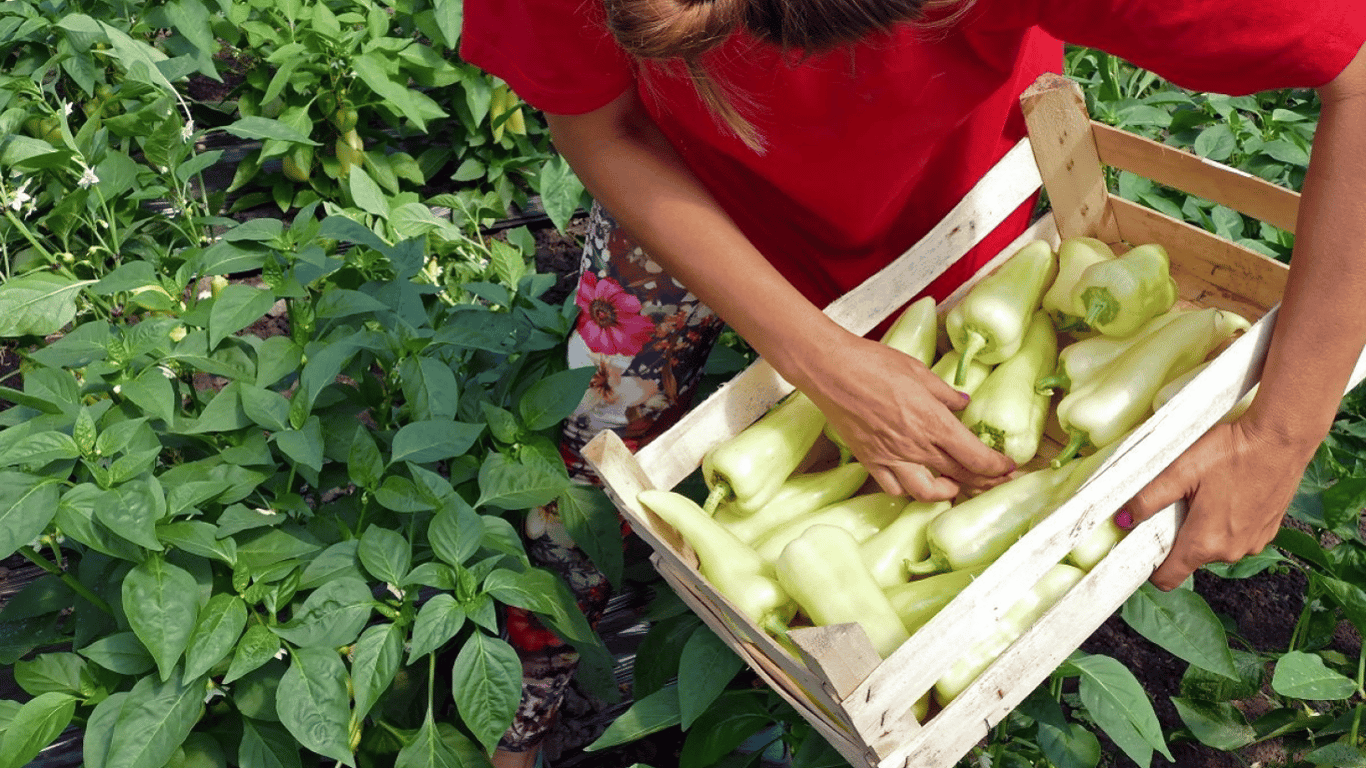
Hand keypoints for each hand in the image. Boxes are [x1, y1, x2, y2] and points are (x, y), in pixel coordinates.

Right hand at [798, 335, 1016, 500]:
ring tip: (956, 487)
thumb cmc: (874, 364)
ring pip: (928, 492)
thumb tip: (963, 403)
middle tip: (997, 482)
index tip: (1009, 467)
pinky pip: (893, 488)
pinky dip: (908, 491)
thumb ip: (945, 393)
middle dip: (984, 482)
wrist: (831, 369)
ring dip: (948, 492)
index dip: (998, 467)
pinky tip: (915, 483)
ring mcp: (892, 457)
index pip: (977, 457)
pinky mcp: (870, 460)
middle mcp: (916, 447)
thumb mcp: (919, 371)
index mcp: (934, 423)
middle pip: (960, 476)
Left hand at [1122, 418, 1314, 590]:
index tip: (1143, 550)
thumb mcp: (1180, 470)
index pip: (1169, 578)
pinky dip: (1227, 522)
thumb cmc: (1232, 451)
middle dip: (1178, 536)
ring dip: (1205, 529)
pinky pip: (1237, 537)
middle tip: (1178, 503)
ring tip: (1206, 494)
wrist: (1282, 438)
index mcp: (1205, 542)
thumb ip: (1148, 498)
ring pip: (1215, 547)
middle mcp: (1231, 551)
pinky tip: (1228, 494)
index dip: (1151, 569)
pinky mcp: (1268, 531)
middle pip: (1191, 558)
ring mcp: (1254, 543)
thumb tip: (1121, 520)